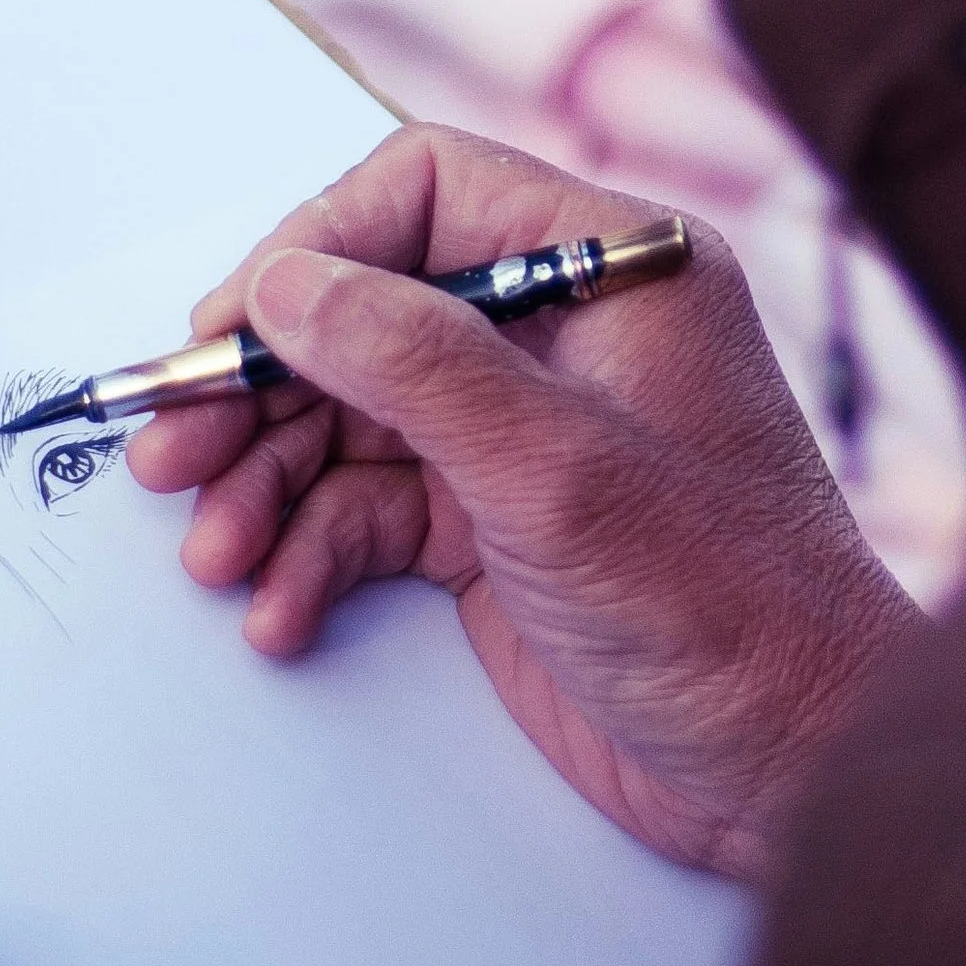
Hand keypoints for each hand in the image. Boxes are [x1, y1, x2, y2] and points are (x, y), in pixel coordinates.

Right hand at [128, 126, 922, 877]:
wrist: (792, 774)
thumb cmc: (729, 610)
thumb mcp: (554, 469)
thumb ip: (412, 361)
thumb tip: (287, 282)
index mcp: (612, 269)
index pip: (426, 191)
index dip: (316, 248)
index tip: (231, 329)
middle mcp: (563, 334)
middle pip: (365, 311)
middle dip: (261, 386)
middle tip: (172, 451)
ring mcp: (525, 432)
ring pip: (349, 417)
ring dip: (267, 483)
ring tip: (215, 555)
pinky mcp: (496, 526)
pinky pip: (368, 510)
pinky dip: (310, 554)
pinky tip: (279, 609)